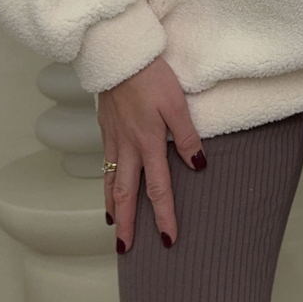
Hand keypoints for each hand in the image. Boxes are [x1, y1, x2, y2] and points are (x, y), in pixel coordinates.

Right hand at [97, 53, 206, 250]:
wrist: (117, 53)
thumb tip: (198, 165)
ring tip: (112, 225)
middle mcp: (127, 146)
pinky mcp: (105, 126)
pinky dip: (104, 181)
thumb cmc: (150, 75)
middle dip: (126, 223)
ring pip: (110, 180)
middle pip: (125, 193)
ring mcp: (112, 137)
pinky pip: (104, 162)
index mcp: (148, 143)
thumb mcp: (177, 103)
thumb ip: (187, 136)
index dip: (163, 216)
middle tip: (125, 248)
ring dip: (112, 206)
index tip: (167, 239)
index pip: (158, 189)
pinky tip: (108, 185)